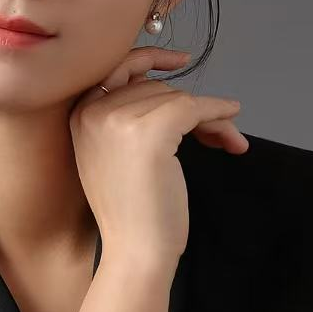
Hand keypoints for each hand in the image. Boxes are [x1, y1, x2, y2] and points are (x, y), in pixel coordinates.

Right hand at [69, 45, 246, 262]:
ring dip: (209, 120)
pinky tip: (233, 133)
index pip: (119, 68)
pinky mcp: (150, 131)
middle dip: (191, 108)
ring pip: (178, 99)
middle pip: (157, 88)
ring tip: (224, 145)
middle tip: (216, 136)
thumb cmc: (132, 213)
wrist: (135, 251)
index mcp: (79, 115)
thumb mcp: (114, 156)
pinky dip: (218, 115)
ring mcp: (119, 120)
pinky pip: (194, 107)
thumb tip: (170, 88)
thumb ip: (126, 118)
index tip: (181, 62)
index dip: (152, 60)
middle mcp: (93, 112)